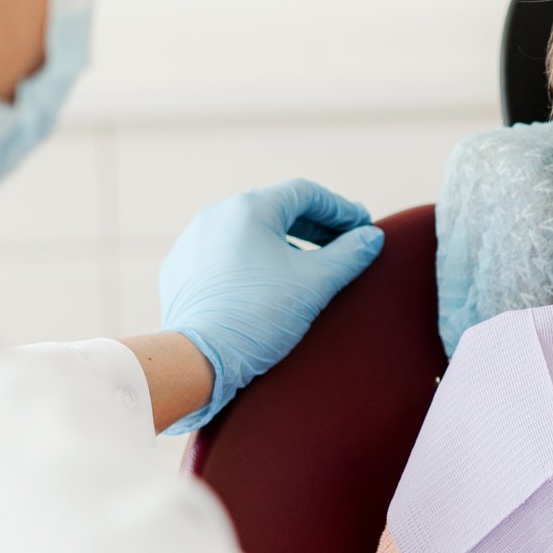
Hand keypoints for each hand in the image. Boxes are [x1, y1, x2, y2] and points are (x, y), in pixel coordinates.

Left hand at [157, 179, 384, 434]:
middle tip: (342, 246)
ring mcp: (194, 242)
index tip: (362, 228)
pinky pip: (225, 255)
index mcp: (249, 209)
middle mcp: (217, 215)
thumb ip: (349, 254)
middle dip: (315, 226)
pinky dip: (253, 262)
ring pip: (250, 233)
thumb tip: (371, 238)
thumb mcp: (315, 282)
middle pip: (277, 209)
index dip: (340, 209)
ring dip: (284, 244)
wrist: (196, 359)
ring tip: (307, 268)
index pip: (306, 193)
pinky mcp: (181, 270)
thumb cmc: (258, 316)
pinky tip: (266, 287)